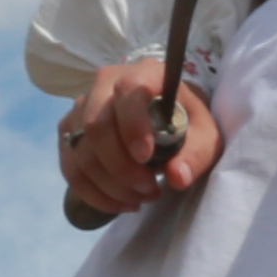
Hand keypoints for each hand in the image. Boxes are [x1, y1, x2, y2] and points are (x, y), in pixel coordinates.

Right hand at [57, 54, 220, 224]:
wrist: (166, 115)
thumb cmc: (186, 120)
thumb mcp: (206, 135)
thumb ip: (197, 153)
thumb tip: (178, 177)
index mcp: (143, 73)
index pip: (129, 90)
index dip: (133, 125)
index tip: (146, 157)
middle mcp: (105, 85)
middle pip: (97, 126)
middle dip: (122, 168)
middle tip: (150, 189)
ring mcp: (82, 108)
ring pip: (81, 152)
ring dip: (111, 185)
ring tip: (142, 197)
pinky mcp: (70, 133)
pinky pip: (71, 168)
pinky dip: (94, 194)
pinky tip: (121, 203)